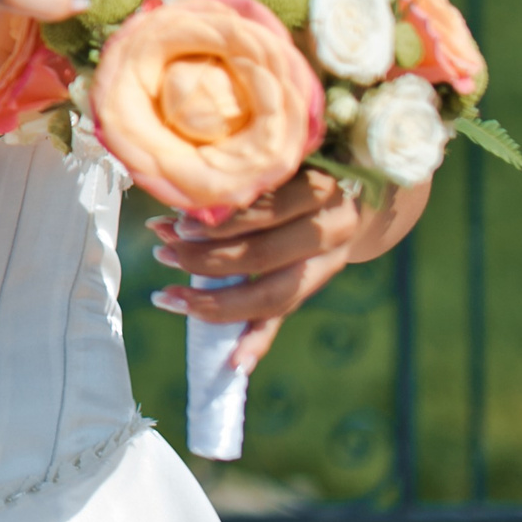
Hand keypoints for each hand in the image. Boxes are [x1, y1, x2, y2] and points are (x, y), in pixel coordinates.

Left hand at [145, 170, 423, 369]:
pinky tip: (234, 365)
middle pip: (262, 256)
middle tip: (162, 253)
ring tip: (169, 297)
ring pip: (272, 294)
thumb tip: (175, 196)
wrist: (360, 186)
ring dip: (215, 302)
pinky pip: (285, 317)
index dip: (218, 223)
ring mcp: (326, 265)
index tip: (173, 222)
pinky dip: (258, 342)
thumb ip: (244, 173)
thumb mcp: (284, 155)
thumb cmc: (303, 160)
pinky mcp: (316, 286)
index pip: (264, 212)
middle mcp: (331, 231)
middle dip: (204, 259)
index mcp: (321, 189)